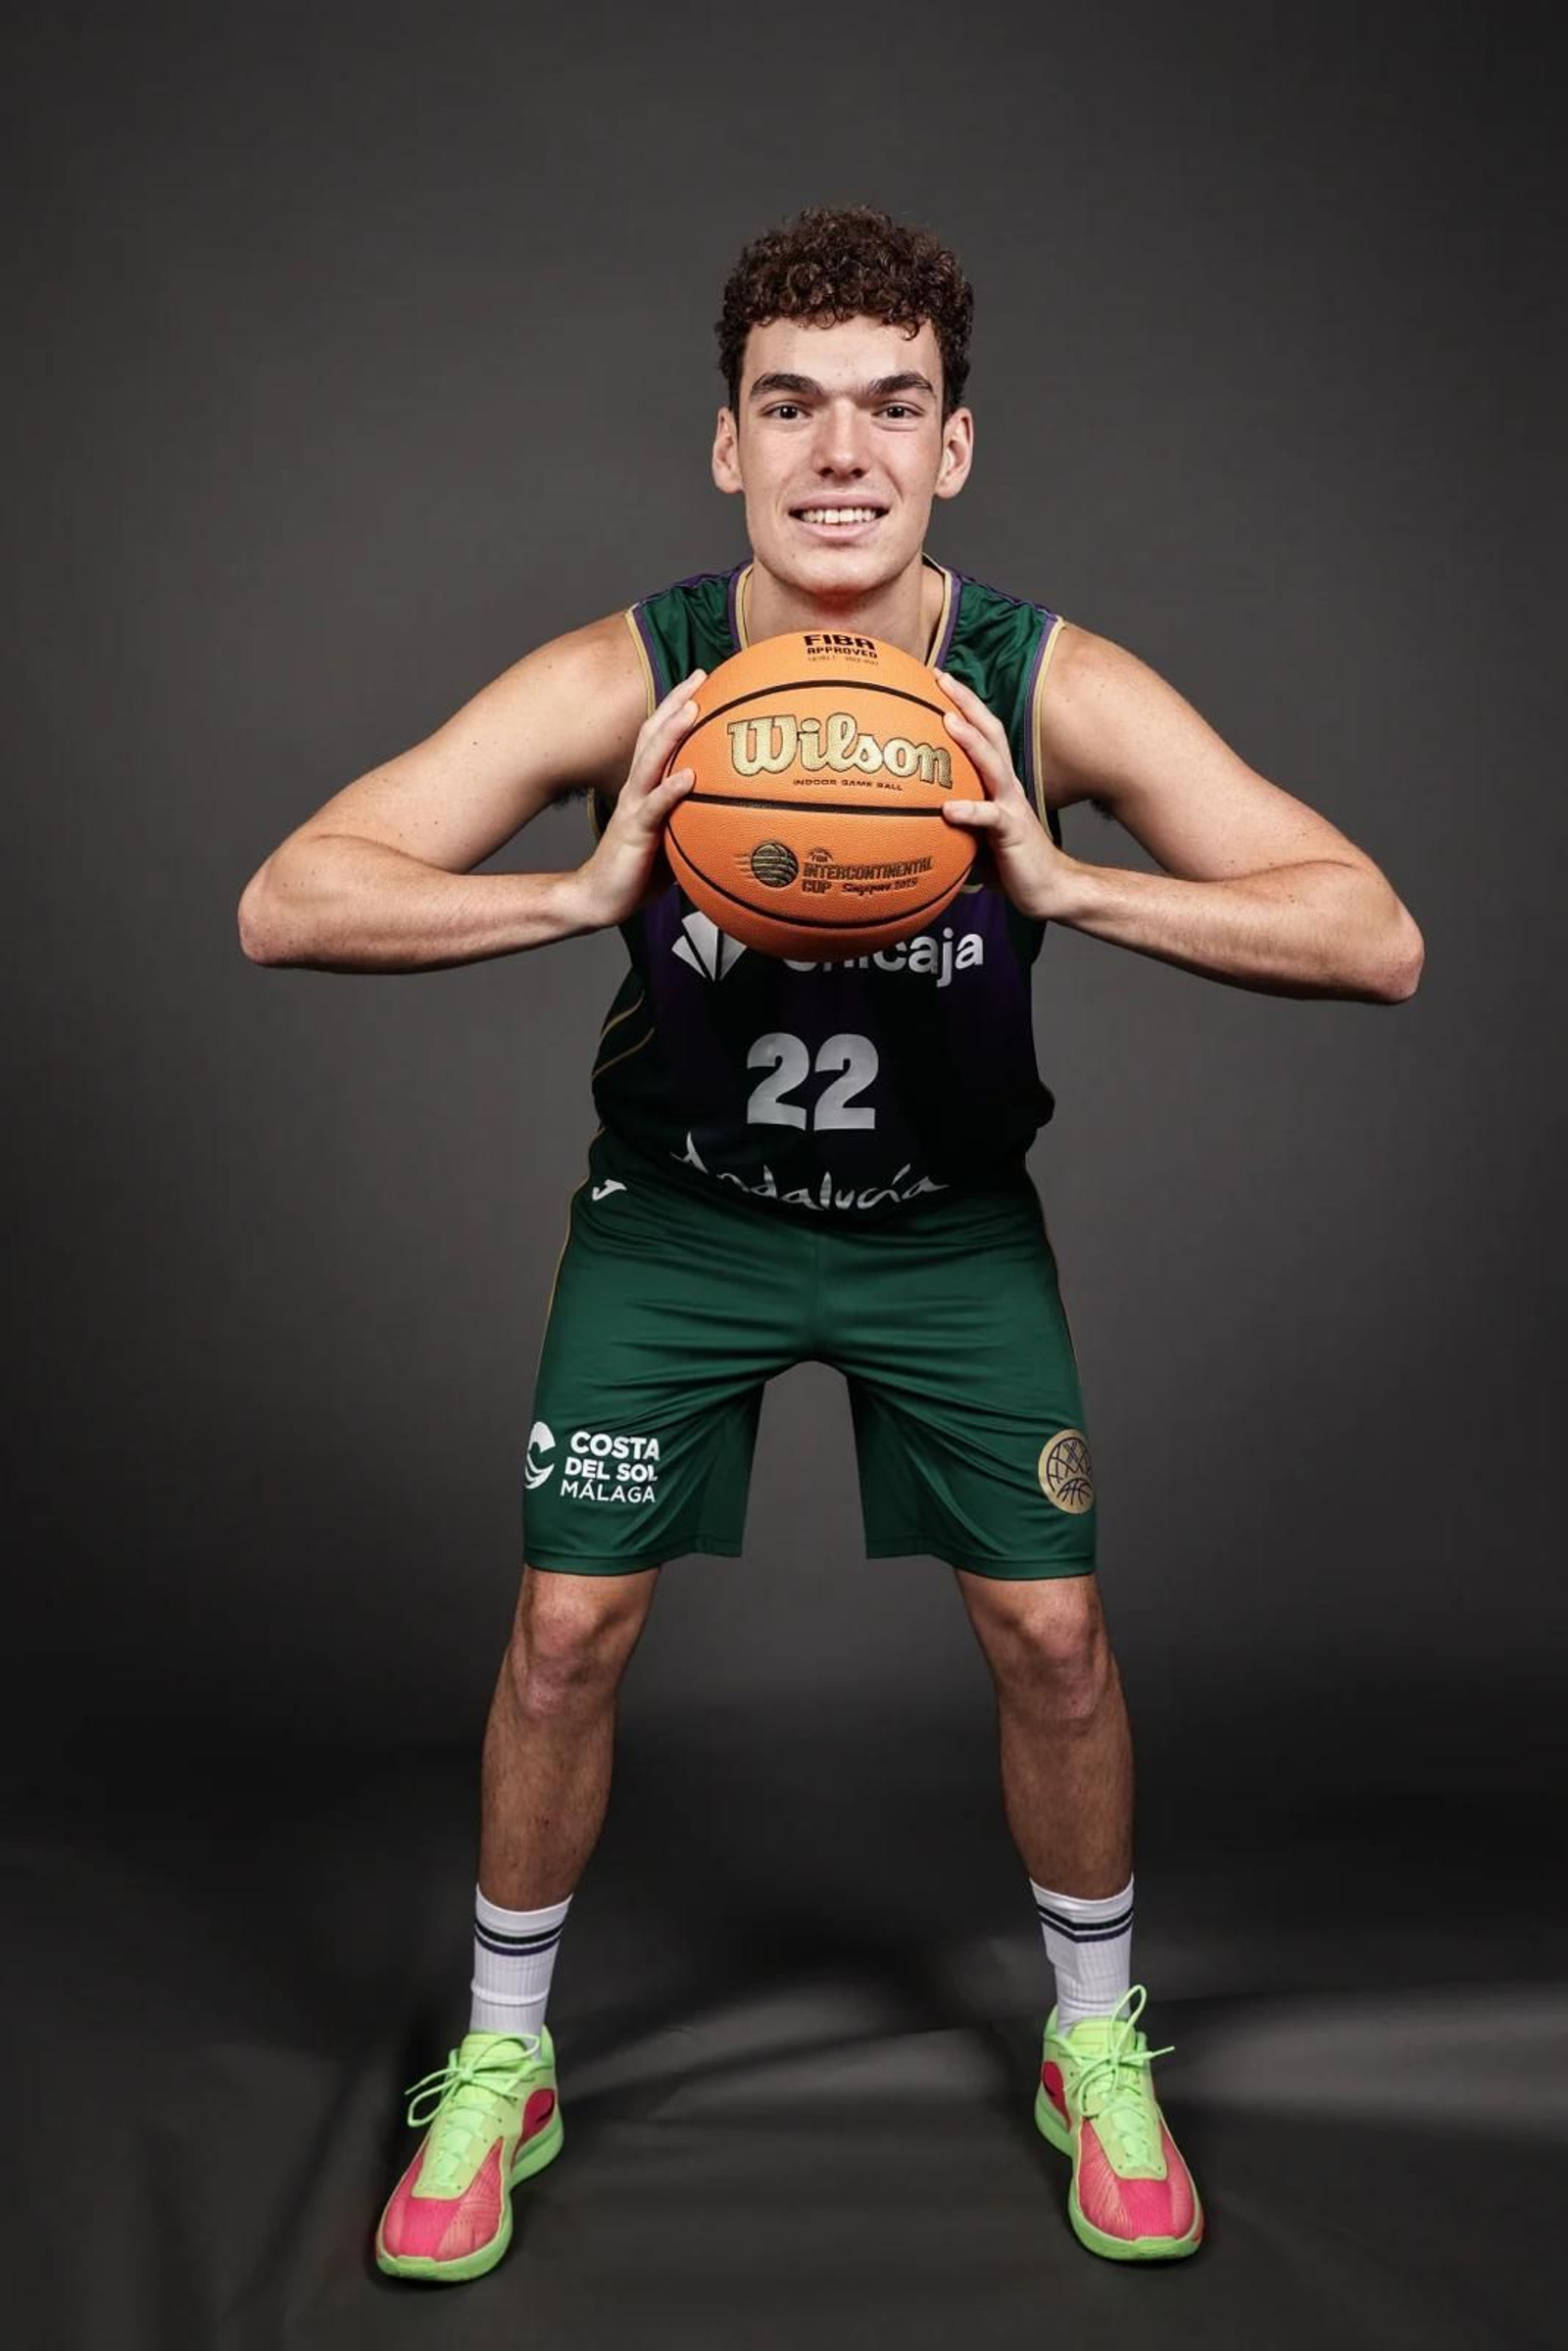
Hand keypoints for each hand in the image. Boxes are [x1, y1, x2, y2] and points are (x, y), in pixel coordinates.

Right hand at [569, 669, 704, 928]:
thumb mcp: (673, 838)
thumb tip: (739, 813)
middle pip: (653, 734)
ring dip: (672, 733)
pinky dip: (670, 789)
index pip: (659, 736)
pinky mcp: (634, 833)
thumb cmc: (639, 870)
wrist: (601, 898)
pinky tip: (689, 776)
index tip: (704, 680)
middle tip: (701, 675)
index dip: (678, 705)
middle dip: (676, 702)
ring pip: (651, 761)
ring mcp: (634, 808)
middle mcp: (637, 789)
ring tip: (693, 710)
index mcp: (645, 787)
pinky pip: (654, 808)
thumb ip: (697, 819)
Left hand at [935, 668, 1080, 920]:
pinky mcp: (1013, 832)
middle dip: (966, 702)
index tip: (937, 679)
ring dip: (970, 741)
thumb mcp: (973, 835)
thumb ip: (946, 820)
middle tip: (940, 678)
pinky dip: (970, 810)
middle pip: (989, 732)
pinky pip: (989, 818)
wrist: (1049, 888)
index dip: (963, 704)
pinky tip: (948, 809)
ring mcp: (1011, 806)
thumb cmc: (1008, 863)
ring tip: (946, 721)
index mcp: (997, 782)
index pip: (981, 733)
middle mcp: (1006, 786)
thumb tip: (905, 818)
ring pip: (992, 764)